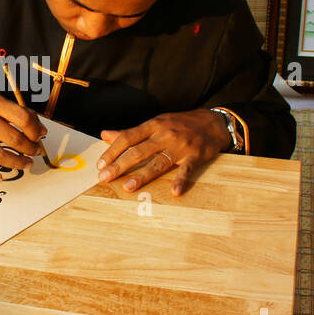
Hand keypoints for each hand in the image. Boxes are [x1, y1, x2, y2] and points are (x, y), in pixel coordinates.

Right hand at [0, 76, 46, 181]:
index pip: (22, 118)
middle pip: (13, 139)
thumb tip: (40, 129)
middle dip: (29, 149)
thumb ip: (16, 110)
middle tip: (35, 151)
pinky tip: (0, 177)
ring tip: (26, 163)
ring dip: (17, 163)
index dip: (35, 129)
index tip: (39, 135)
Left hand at [96, 110, 231, 196]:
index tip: (100, 164)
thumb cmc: (180, 124)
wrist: (213, 123)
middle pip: (139, 151)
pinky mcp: (195, 156)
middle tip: (105, 178)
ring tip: (128, 187)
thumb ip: (131, 132)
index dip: (112, 151)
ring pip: (158, 161)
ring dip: (143, 175)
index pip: (128, 138)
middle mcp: (164, 135)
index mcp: (153, 126)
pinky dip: (180, 180)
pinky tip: (174, 191)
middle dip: (120, 165)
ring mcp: (180, 146)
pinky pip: (186, 169)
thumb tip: (105, 135)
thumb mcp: (156, 123)